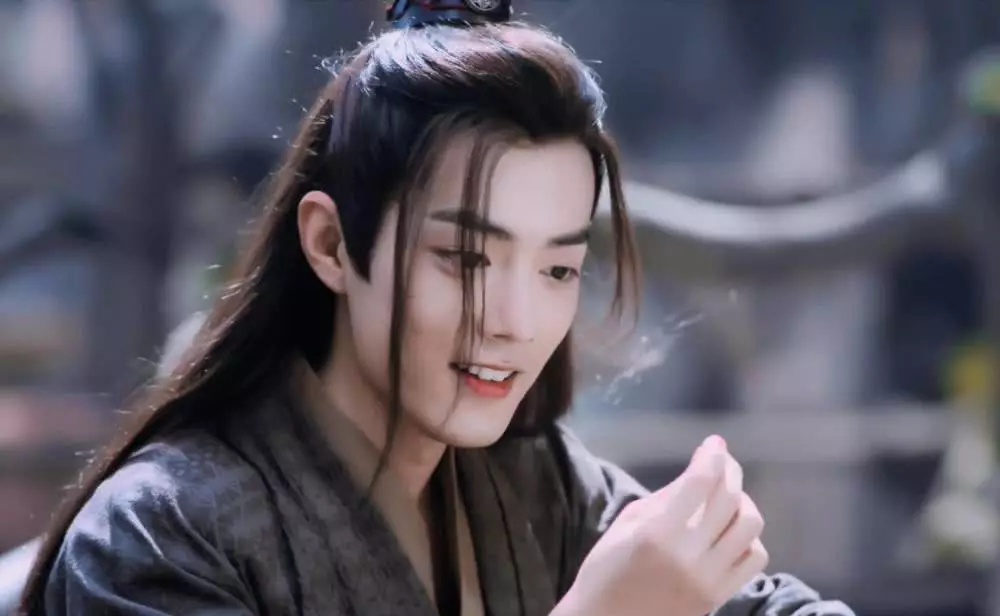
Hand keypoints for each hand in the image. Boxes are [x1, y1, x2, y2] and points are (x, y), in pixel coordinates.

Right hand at [557, 436, 768, 615]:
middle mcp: (689, 554)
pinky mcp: (719, 596)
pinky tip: (731, 532)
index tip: (714, 443)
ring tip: (727, 498)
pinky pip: (754, 558)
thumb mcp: (626, 523)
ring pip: (749, 526)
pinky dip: (749, 538)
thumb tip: (700, 468)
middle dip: (729, 471)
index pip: (700, 482)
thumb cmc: (606, 569)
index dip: (712, 456)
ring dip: (743, 503)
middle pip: (729, 498)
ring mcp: (709, 579)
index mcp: (659, 532)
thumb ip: (666, 496)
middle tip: (722, 463)